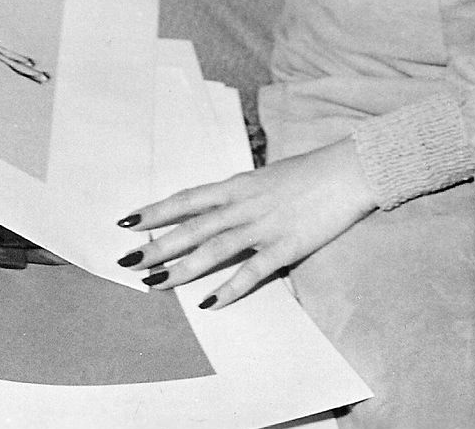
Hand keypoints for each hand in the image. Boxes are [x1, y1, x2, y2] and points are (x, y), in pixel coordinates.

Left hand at [116, 138, 378, 308]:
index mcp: (237, 185)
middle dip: (157, 245)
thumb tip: (216, 209)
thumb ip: (239, 195)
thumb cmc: (307, 174)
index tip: (126, 222)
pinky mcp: (286, 246)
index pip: (187, 199)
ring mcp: (263, 225)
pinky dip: (229, 288)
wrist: (348, 170)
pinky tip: (210, 303)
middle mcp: (243, 204)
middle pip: (192, 227)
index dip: (155, 211)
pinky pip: (252, 271)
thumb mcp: (265, 179)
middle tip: (127, 262)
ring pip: (214, 249)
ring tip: (156, 283)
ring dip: (182, 268)